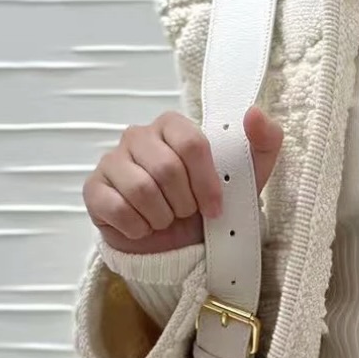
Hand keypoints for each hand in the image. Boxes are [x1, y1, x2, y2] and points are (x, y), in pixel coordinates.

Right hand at [82, 104, 285, 255]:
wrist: (178, 244)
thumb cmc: (209, 204)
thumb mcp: (249, 176)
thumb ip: (264, 141)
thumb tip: (253, 113)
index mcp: (172, 126)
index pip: (191, 143)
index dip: (205, 182)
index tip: (214, 206)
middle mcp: (138, 136)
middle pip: (166, 168)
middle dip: (184, 203)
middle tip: (185, 212)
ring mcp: (113, 161)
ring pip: (141, 190)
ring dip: (162, 217)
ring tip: (166, 219)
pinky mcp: (94, 189)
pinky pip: (117, 208)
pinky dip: (139, 228)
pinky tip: (144, 227)